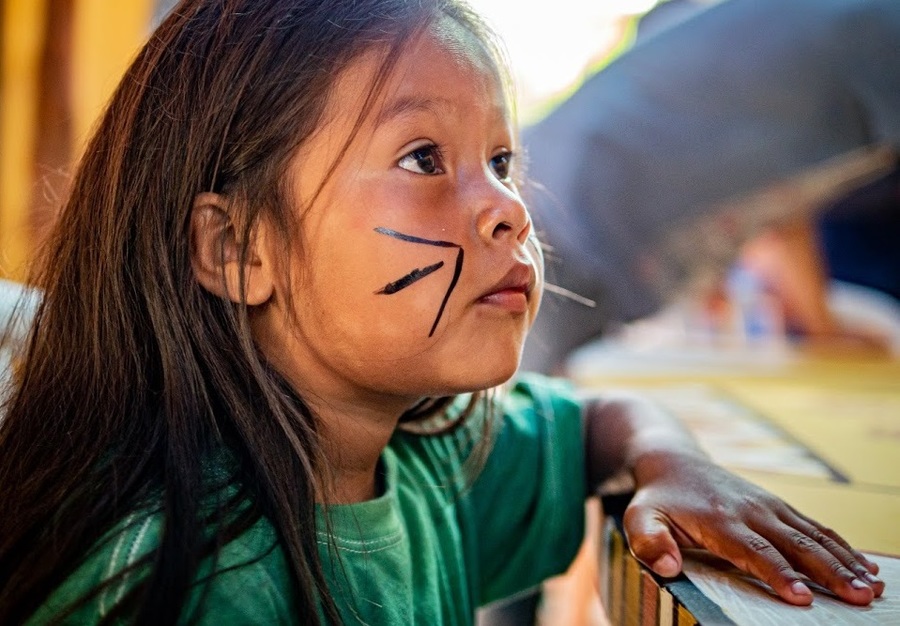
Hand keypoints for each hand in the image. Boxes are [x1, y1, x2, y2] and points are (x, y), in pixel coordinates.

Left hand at [622, 450, 883, 605]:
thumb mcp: (639, 518)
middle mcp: (751, 511)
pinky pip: (816, 527)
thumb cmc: (657, 499)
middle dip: (830, 572)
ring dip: (845, 562)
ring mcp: (769, 506)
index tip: (803, 598)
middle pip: (796, 545)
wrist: (673, 461)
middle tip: (859, 598)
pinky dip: (842, 547)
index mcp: (720, 520)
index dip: (779, 575)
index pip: (755, 551)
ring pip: (813, 536)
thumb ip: (649, 541)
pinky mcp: (779, 506)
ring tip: (872, 589)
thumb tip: (668, 566)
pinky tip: (866, 567)